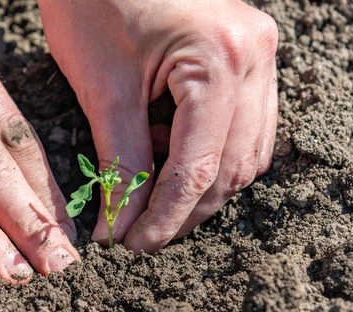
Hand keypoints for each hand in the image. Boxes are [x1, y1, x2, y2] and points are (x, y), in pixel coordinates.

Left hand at [40, 0, 278, 252]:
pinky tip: (170, 150)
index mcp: (220, 59)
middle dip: (185, 210)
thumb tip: (123, 226)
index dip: (165, 218)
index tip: (132, 246)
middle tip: (141, 234)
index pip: (199, 168)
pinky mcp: (248, 57)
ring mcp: (260, 56)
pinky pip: (244, 128)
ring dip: (201, 186)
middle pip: (232, 169)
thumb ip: (121, 162)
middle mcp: (255, 57)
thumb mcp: (103, 88)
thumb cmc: (92, 2)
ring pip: (246, 155)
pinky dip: (209, 155)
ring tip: (151, 189)